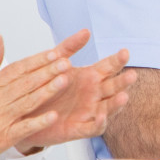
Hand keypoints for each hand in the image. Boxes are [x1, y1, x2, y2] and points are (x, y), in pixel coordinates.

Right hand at [0, 32, 93, 159]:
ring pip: (27, 102)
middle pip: (25, 82)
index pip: (17, 69)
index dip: (37, 60)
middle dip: (47, 71)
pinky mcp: (2, 138)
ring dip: (47, 91)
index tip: (54, 53)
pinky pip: (23, 128)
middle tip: (66, 62)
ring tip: (64, 80)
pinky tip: (54, 116)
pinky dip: (38, 122)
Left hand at [13, 35, 138, 151]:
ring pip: (108, 108)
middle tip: (131, 75)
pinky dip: (99, 123)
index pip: (109, 67)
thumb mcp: (56, 64)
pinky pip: (92, 128)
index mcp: (90, 77)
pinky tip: (101, 117)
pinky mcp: (79, 128)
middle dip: (123, 82)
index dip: (117, 61)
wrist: (27, 114)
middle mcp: (94, 94)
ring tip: (123, 96)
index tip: (124, 52)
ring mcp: (89, 112)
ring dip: (117, 103)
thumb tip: (86, 31)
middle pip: (113, 87)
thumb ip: (69, 47)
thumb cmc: (46, 87)